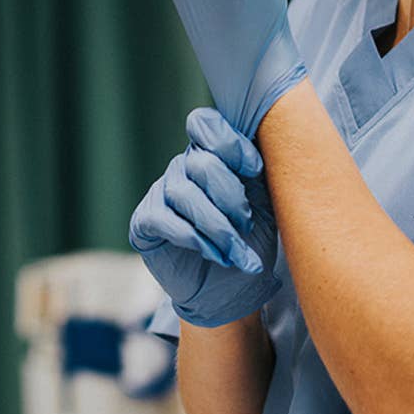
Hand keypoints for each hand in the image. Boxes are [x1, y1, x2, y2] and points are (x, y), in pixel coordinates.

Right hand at [131, 107, 279, 327]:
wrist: (233, 289)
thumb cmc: (251, 241)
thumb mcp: (265, 202)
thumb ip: (260, 171)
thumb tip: (268, 146)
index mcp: (211, 155)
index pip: (205, 124)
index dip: (230, 143)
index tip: (255, 170)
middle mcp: (182, 168)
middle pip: (201, 163)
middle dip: (230, 197)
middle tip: (247, 225)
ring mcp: (161, 193)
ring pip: (184, 194)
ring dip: (218, 227)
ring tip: (236, 252)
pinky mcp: (145, 222)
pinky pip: (164, 219)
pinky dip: (194, 238)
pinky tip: (215, 254)